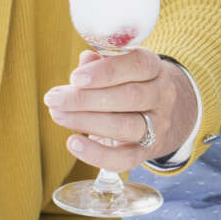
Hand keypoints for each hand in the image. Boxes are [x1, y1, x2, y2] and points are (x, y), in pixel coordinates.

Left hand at [43, 49, 196, 171]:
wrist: (166, 114)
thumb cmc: (132, 83)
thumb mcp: (124, 67)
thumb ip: (103, 62)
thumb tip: (85, 61)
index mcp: (154, 68)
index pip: (137, 65)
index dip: (106, 72)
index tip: (75, 78)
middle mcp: (161, 95)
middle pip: (129, 97)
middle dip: (86, 99)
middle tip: (54, 99)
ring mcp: (158, 125)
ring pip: (126, 126)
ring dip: (87, 122)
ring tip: (57, 115)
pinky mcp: (148, 152)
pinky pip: (125, 158)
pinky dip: (97, 154)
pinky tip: (73, 143)